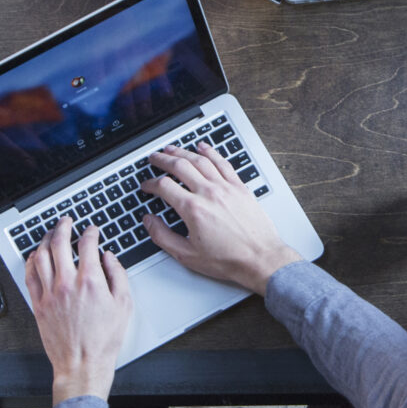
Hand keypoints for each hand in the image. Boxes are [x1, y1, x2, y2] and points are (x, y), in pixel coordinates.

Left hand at [25, 218, 132, 403]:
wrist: (82, 364)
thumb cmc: (103, 340)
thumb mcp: (124, 305)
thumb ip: (118, 275)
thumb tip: (110, 258)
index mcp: (90, 281)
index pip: (87, 244)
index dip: (90, 232)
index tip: (92, 230)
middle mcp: (67, 284)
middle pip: (59, 243)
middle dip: (63, 226)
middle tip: (66, 221)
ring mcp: (49, 294)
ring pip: (41, 256)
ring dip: (45, 240)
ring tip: (50, 234)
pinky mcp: (38, 305)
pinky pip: (30, 276)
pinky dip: (31, 261)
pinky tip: (35, 256)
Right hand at [143, 143, 300, 294]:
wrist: (260, 259)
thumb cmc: (228, 260)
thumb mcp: (187, 255)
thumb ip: (163, 236)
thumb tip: (149, 222)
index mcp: (193, 209)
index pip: (164, 186)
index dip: (150, 184)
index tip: (146, 186)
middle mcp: (209, 193)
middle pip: (180, 166)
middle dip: (163, 160)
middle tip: (154, 158)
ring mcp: (226, 188)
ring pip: (200, 160)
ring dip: (183, 151)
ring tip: (171, 149)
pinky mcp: (239, 187)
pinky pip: (222, 163)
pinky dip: (210, 152)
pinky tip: (203, 147)